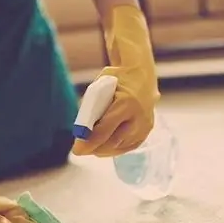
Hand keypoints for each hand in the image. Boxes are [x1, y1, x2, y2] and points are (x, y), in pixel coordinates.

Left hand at [71, 5, 159, 156]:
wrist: (141, 72)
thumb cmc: (116, 78)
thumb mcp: (99, 88)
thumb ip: (91, 110)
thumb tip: (82, 133)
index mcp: (126, 103)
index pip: (105, 130)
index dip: (89, 142)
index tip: (76, 150)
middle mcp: (139, 116)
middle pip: (113, 142)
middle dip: (94, 148)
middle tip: (81, 150)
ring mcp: (145, 124)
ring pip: (120, 146)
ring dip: (104, 149)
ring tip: (91, 147)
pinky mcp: (147, 129)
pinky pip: (129, 145)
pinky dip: (115, 148)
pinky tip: (105, 147)